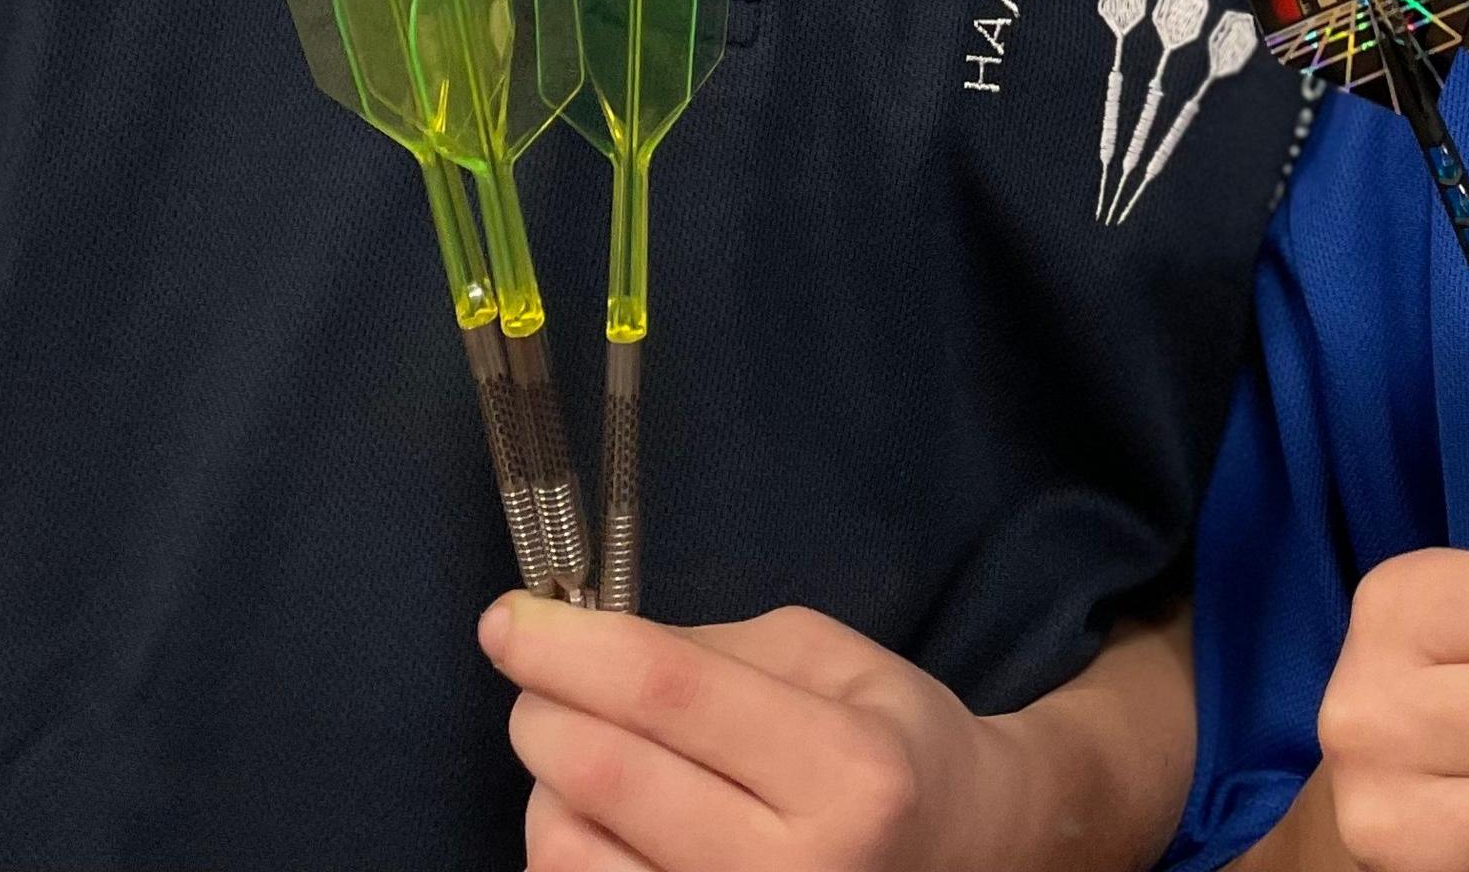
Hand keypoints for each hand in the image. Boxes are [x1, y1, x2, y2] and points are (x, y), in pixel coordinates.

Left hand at [482, 594, 1035, 871]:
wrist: (962, 860)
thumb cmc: (893, 745)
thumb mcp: (830, 660)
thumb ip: (705, 651)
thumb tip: (579, 649)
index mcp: (846, 770)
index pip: (668, 693)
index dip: (569, 649)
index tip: (506, 620)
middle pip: (603, 774)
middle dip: (542, 708)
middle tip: (544, 681)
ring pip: (568, 853)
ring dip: (548, 786)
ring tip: (591, 758)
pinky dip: (571, 847)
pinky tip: (609, 822)